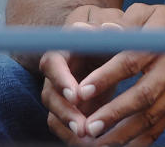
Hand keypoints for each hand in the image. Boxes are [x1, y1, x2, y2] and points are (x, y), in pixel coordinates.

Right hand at [39, 5, 124, 142]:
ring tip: (88, 142)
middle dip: (65, 113)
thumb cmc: (108, 42)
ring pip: (54, 115)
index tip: (76, 96)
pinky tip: (92, 145)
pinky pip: (63, 128)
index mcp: (62, 50)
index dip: (61, 80)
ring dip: (70, 129)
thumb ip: (112, 34)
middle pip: (50, 95)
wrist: (106, 55)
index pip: (52, 64)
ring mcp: (58, 94)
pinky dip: (74, 138)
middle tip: (83, 128)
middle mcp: (55, 74)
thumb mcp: (110, 37)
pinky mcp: (66, 111)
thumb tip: (115, 30)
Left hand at [72, 4, 164, 145]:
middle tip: (88, 126)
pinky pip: (159, 129)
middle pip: (142, 96)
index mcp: (160, 44)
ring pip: (150, 118)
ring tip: (97, 143)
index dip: (107, 76)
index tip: (83, 90)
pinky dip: (139, 142)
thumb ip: (126, 23)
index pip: (131, 61)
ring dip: (122, 134)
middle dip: (114, 113)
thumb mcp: (151, 13)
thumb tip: (103, 33)